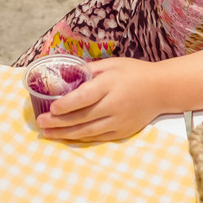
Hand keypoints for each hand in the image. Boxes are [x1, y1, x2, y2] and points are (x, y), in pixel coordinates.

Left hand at [35, 57, 165, 140]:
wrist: (161, 89)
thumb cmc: (134, 73)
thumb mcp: (112, 64)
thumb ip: (88, 70)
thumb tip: (64, 75)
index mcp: (110, 84)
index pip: (84, 97)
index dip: (66, 104)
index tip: (51, 107)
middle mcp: (114, 104)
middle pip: (82, 117)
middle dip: (58, 122)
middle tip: (40, 123)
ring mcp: (119, 121)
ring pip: (87, 131)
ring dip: (65, 133)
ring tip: (47, 133)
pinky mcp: (122, 132)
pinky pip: (97, 137)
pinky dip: (80, 138)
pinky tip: (67, 136)